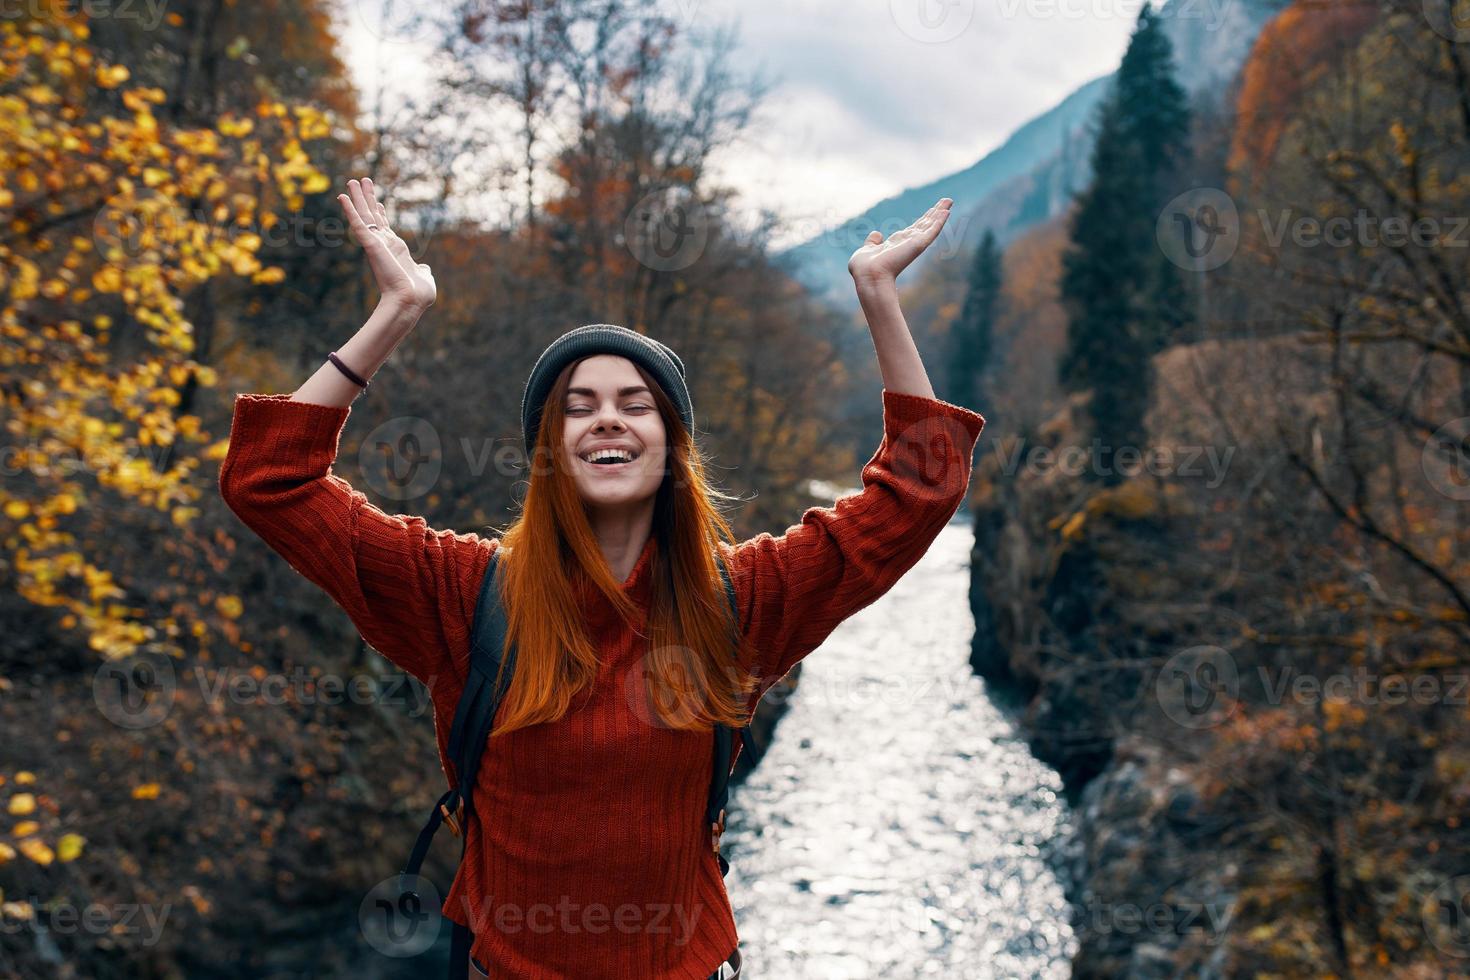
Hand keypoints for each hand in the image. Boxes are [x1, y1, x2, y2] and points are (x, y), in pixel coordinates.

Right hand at [338, 177, 436, 312]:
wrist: (410, 301)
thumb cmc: (418, 294)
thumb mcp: (424, 277)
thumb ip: (422, 270)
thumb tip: (425, 269)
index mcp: (395, 250)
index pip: (385, 228)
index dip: (381, 214)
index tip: (378, 201)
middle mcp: (383, 244)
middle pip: (373, 216)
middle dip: (368, 198)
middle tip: (363, 181)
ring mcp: (375, 243)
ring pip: (364, 215)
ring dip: (358, 197)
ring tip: (353, 180)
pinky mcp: (370, 244)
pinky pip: (358, 223)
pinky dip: (350, 209)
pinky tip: (342, 196)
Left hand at [847, 197, 952, 286]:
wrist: (868, 275)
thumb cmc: (865, 268)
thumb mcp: (867, 250)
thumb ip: (872, 242)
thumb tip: (876, 234)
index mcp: (898, 244)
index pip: (914, 229)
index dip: (923, 219)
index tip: (932, 210)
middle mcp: (908, 243)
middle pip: (926, 224)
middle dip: (936, 212)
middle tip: (947, 201)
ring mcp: (914, 243)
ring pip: (931, 225)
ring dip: (940, 212)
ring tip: (949, 200)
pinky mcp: (918, 244)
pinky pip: (932, 230)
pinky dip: (939, 221)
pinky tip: (946, 211)